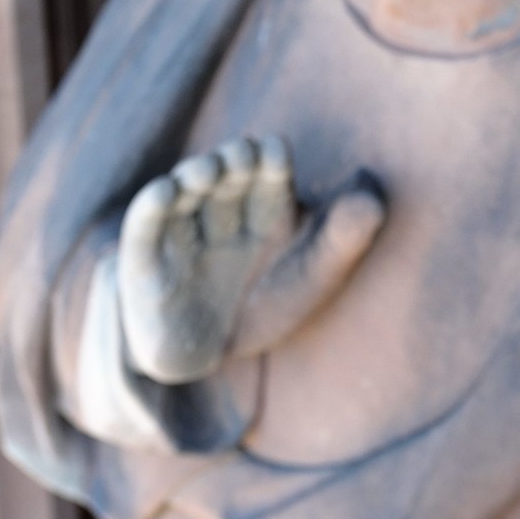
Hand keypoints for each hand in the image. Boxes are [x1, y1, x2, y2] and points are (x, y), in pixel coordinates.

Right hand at [118, 135, 384, 384]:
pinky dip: (154, 201)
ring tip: (207, 172)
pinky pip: (147, 219)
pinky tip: (167, 191)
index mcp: (268, 206)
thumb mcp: (313, 279)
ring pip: (188, 185)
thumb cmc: (268, 310)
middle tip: (240, 158)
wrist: (211, 363)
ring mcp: (186, 226)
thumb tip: (373, 198)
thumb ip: (344, 239)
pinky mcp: (148, 253)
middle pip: (230, 169)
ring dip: (196, 172)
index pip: (269, 165)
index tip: (274, 156)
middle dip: (234, 158)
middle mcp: (226, 208)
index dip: (271, 155)